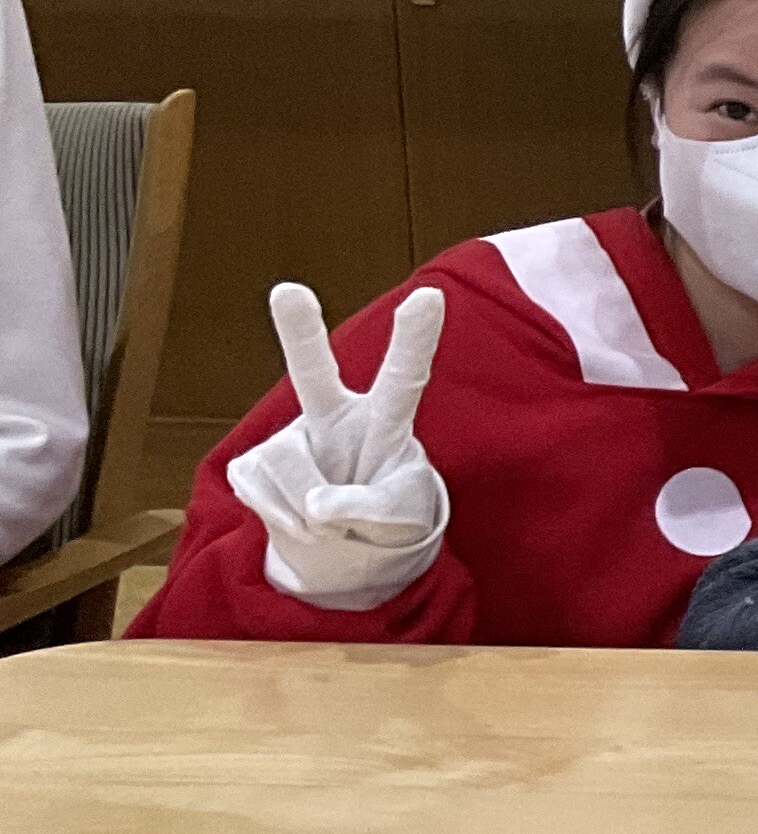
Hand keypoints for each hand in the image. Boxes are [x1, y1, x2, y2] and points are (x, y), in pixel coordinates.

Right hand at [225, 282, 450, 608]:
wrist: (346, 544)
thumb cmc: (388, 512)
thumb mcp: (401, 515)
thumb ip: (370, 508)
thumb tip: (319, 506)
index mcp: (384, 419)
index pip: (405, 377)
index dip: (415, 339)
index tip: (429, 295)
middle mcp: (333, 415)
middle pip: (313, 374)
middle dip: (299, 332)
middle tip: (287, 290)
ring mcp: (289, 437)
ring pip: (290, 470)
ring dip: (310, 513)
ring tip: (330, 519)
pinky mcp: (251, 464)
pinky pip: (262, 495)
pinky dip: (285, 521)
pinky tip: (301, 518)